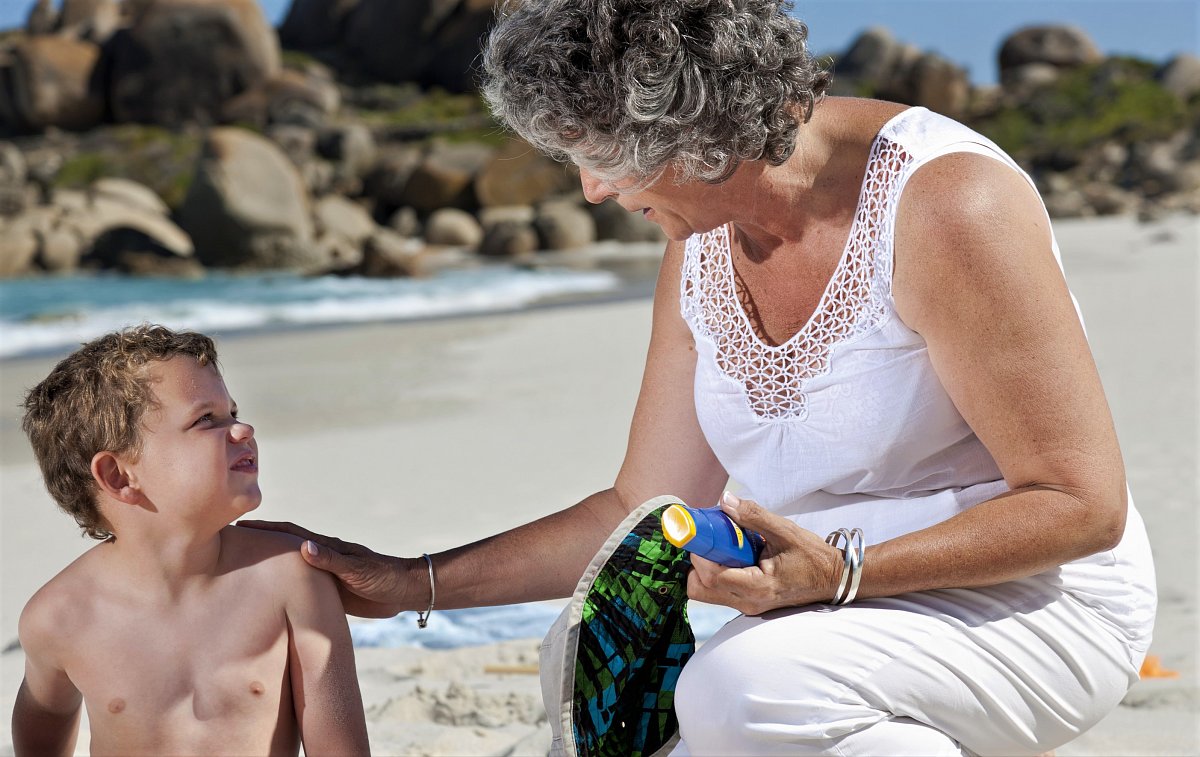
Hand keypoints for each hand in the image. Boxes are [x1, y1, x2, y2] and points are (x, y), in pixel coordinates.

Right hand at [237, 519, 418, 617]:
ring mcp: (324, 574)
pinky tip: (270, 594)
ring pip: (289, 568)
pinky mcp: (329, 592)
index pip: (289, 534)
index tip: (238, 524)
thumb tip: (303, 547)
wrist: (406, 591)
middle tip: (229, 543)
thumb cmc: (384, 577)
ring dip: (267, 566)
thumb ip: (331, 560)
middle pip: (284, 548)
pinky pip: (300, 587)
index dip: (264, 529)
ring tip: (241, 568)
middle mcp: (322, 558)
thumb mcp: (358, 569)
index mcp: (326, 548)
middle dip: (258, 544)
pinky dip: (283, 587)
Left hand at [686, 493, 843, 614]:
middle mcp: (749, 602)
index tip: (702, 532)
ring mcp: (747, 605)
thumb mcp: (785, 531)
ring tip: (724, 546)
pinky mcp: (748, 602)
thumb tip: (725, 501)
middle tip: (710, 539)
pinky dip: (716, 572)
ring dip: (705, 567)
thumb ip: (753, 516)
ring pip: (706, 592)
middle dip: (697, 562)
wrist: (833, 578)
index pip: (712, 576)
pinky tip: (733, 554)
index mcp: (758, 587)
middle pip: (700, 589)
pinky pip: (719, 591)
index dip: (700, 553)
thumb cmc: (813, 557)